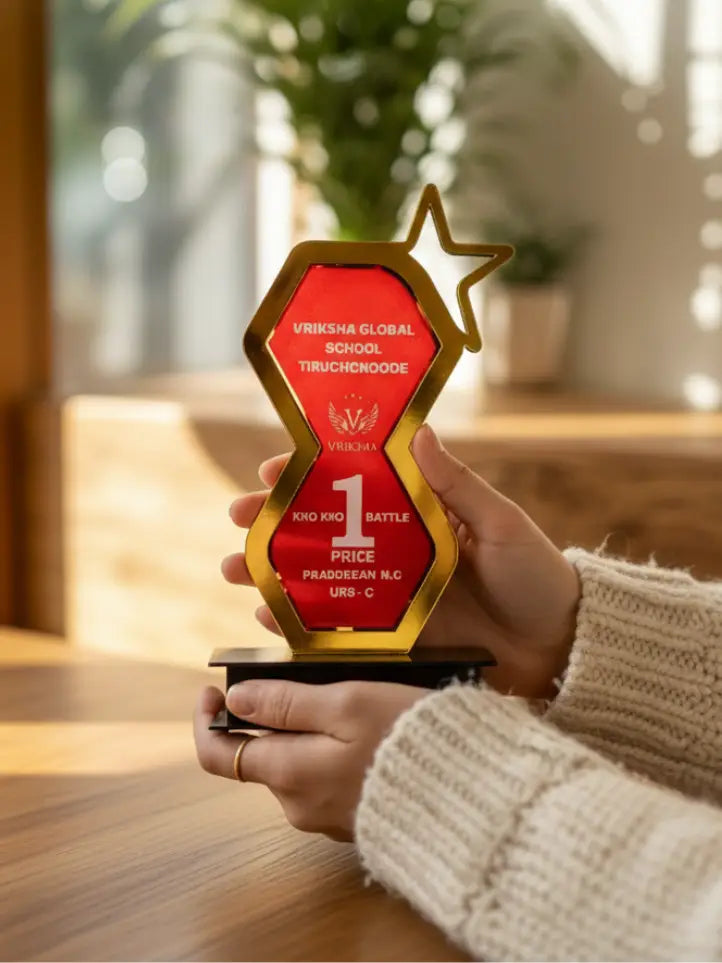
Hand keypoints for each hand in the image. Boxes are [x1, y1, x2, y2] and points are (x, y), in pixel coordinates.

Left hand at [193, 680, 425, 840]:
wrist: (473, 798)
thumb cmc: (410, 741)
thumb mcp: (346, 704)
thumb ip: (287, 703)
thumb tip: (236, 700)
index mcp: (289, 774)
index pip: (218, 755)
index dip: (208, 720)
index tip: (214, 688)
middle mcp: (299, 805)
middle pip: (265, 753)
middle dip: (277, 715)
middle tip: (312, 676)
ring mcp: (328, 818)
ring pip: (299, 762)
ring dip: (311, 730)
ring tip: (353, 697)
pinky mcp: (356, 819)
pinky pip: (328, 778)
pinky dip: (335, 750)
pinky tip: (371, 728)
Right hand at [223, 425, 579, 698]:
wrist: (558, 649)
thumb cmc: (537, 577)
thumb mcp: (502, 524)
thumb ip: (457, 484)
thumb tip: (418, 431)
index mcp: (420, 514)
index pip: (356, 484)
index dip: (311, 474)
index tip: (272, 467)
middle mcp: (396, 550)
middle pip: (323, 530)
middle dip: (274, 524)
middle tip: (237, 520)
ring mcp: (389, 595)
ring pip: (318, 577)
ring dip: (272, 572)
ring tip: (234, 570)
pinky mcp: (391, 637)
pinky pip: (336, 626)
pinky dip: (299, 621)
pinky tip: (268, 617)